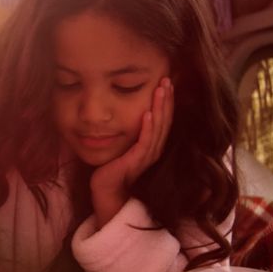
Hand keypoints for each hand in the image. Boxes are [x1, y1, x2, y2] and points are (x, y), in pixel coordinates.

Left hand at [90, 77, 173, 227]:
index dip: (166, 102)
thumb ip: (130, 133)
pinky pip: (145, 142)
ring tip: (161, 90)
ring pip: (158, 128)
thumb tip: (129, 112)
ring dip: (160, 108)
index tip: (166, 83)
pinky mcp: (136, 162)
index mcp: (151, 146)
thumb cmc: (111, 168)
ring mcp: (146, 156)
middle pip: (165, 121)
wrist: (105, 191)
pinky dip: (147, 127)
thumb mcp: (123, 146)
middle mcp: (153, 150)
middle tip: (167, 80)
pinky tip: (148, 113)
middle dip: (166, 100)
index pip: (163, 120)